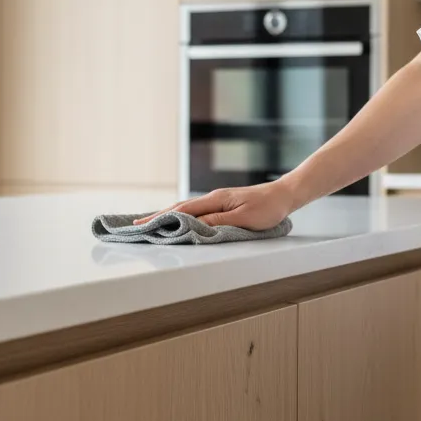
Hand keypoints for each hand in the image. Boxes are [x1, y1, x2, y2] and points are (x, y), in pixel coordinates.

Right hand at [133, 182, 293, 229]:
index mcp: (215, 200)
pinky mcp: (223, 204)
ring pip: (187, 208)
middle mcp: (213, 198)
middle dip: (157, 216)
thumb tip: (193, 225)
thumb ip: (218, 222)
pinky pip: (197, 210)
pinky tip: (178, 220)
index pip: (182, 210)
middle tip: (137, 225)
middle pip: (179, 207)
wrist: (284, 195)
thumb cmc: (268, 208)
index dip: (161, 217)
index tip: (142, 224)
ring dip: (168, 215)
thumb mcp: (243, 218)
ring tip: (150, 223)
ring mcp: (217, 200)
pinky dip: (183, 215)